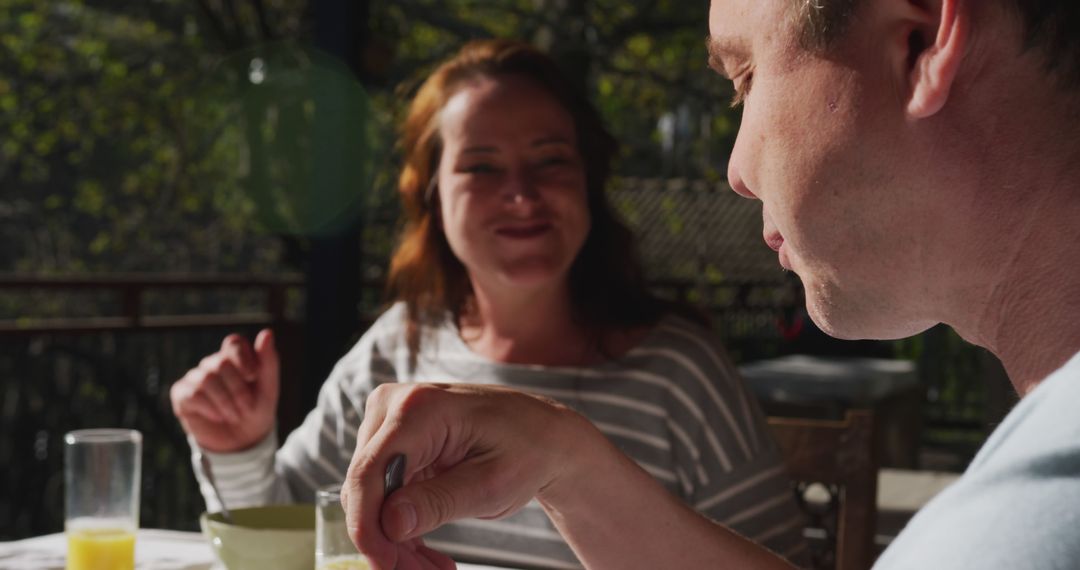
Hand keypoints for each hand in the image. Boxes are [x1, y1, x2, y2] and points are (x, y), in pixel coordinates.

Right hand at [170, 328, 279, 452]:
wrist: (242, 440)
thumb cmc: (256, 409)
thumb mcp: (268, 387)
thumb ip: (268, 360)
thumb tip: (267, 332)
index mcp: (234, 357)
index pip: (233, 343)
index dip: (243, 358)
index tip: (253, 377)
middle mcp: (213, 363)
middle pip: (220, 363)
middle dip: (238, 389)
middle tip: (247, 408)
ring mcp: (195, 377)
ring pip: (206, 379)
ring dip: (225, 402)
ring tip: (234, 416)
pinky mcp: (181, 394)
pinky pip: (192, 394)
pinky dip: (209, 408)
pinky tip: (218, 417)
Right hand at [341, 383, 591, 569]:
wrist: (544, 435)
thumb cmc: (527, 451)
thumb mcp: (491, 485)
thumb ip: (438, 502)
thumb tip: (389, 524)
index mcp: (420, 408)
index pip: (368, 473)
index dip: (367, 527)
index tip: (386, 567)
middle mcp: (395, 405)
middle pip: (365, 487)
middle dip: (387, 541)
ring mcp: (391, 420)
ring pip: (370, 495)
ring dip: (395, 539)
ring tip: (435, 568)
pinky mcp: (395, 439)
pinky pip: (382, 492)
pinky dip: (400, 526)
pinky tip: (427, 554)